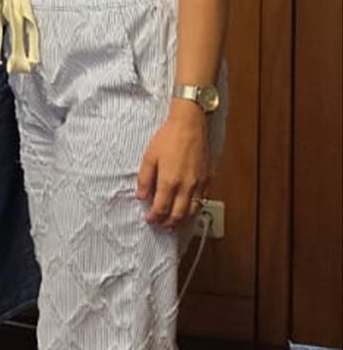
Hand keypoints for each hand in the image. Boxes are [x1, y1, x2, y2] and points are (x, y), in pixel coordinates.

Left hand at [136, 108, 210, 226]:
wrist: (190, 125)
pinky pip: (203, 200)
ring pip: (192, 211)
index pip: (161, 209)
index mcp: (169, 181)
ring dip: (182, 220)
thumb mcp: (149, 157)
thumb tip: (141, 196)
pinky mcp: (208, 179)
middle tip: (160, 225)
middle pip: (178, 215)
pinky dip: (194, 209)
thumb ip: (145, 179)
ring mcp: (199, 184)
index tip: (149, 219)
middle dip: (168, 224)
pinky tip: (188, 209)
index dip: (154, 218)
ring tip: (173, 223)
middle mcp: (186, 186)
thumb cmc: (169, 138)